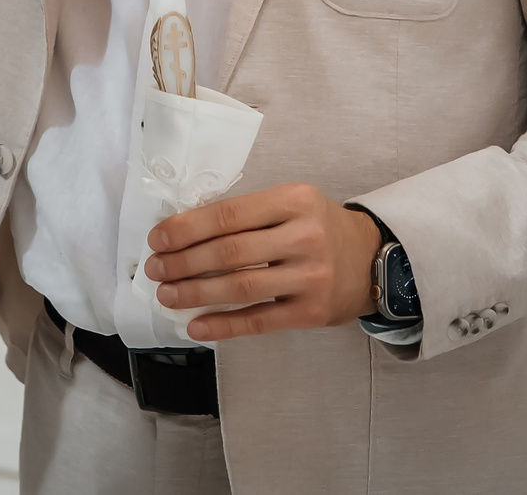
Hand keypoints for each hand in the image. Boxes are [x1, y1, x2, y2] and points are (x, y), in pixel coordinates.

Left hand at [141, 184, 379, 342]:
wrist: (371, 259)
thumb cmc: (318, 227)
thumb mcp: (291, 204)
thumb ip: (248, 215)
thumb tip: (185, 234)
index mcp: (293, 200)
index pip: (228, 214)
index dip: (187, 228)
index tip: (158, 239)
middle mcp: (304, 236)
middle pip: (229, 252)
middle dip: (183, 262)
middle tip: (155, 270)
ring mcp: (310, 276)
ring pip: (240, 288)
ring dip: (195, 294)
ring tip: (166, 295)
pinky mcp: (311, 311)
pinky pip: (258, 321)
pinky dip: (223, 325)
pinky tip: (196, 327)